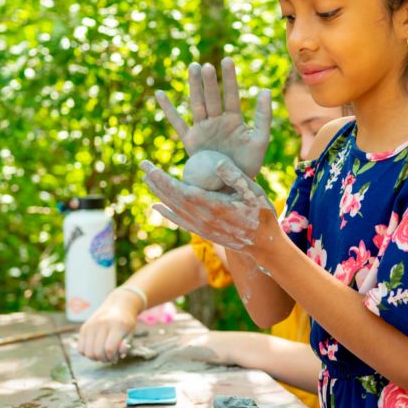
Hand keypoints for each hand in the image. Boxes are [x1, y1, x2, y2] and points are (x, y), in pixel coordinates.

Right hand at [77, 289, 140, 361]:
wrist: (118, 305)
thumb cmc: (126, 322)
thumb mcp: (131, 333)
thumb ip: (126, 345)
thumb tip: (119, 353)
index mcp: (117, 325)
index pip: (109, 349)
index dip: (112, 357)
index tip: (116, 356)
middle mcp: (102, 324)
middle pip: (97, 352)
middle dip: (104, 359)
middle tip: (110, 356)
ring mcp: (91, 325)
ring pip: (87, 352)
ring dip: (95, 358)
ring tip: (102, 353)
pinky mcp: (84, 327)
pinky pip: (80, 348)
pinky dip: (87, 353)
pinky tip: (95, 348)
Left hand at [140, 155, 274, 251]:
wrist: (264, 244)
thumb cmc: (262, 213)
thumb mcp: (254, 191)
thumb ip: (235, 177)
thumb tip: (216, 162)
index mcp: (214, 206)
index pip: (181, 191)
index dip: (163, 179)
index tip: (150, 166)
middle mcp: (204, 219)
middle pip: (173, 199)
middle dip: (156, 181)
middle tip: (143, 165)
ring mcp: (202, 228)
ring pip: (174, 209)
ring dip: (159, 194)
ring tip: (147, 179)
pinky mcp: (204, 233)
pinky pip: (180, 222)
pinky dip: (167, 213)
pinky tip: (157, 206)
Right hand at [156, 58, 271, 181]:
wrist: (233, 185)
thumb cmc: (249, 164)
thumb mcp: (260, 140)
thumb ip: (263, 117)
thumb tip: (265, 90)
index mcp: (234, 119)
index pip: (231, 95)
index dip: (229, 78)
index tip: (227, 59)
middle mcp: (216, 121)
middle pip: (211, 97)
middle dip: (209, 82)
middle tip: (206, 65)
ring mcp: (203, 129)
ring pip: (196, 104)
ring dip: (194, 87)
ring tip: (192, 67)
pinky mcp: (191, 141)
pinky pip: (177, 123)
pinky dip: (168, 110)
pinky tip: (160, 94)